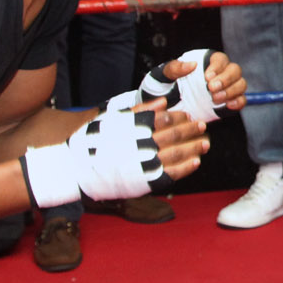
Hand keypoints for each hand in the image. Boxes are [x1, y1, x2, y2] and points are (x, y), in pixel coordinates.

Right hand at [20, 102, 208, 206]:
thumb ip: (140, 111)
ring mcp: (144, 163)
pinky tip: (196, 162)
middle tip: (202, 126)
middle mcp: (142, 143)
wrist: (77, 169)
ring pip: (177, 153)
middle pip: (174, 135)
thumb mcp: (114, 119)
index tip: (189, 116)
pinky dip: (185, 168)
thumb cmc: (94, 141)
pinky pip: (171, 174)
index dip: (180, 117)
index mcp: (136, 127)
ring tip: (205, 143)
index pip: (165, 119)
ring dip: (193, 147)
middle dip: (191, 130)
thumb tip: (163, 102)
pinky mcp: (145, 180)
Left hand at [160, 48, 246, 119]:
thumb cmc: (167, 86)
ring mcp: (227, 88)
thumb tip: (192, 65)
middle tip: (211, 89)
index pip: (220, 59)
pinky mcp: (229, 102)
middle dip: (226, 79)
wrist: (169, 106)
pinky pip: (241, 100)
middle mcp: (221, 73)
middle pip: (235, 70)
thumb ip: (175, 68)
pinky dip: (238, 102)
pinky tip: (229, 106)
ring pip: (241, 84)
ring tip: (215, 99)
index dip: (217, 67)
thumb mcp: (165, 75)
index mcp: (208, 62)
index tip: (207, 77)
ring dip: (231, 91)